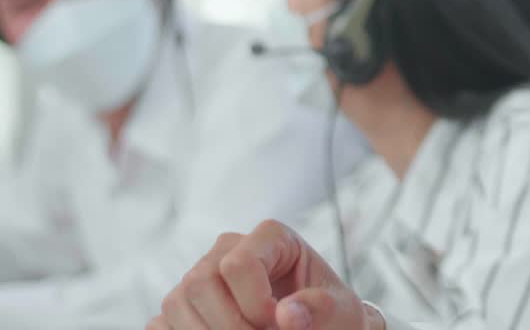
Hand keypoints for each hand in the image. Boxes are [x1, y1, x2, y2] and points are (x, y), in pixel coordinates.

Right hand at [145, 219, 383, 329]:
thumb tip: (287, 314)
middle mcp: (228, 249)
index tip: (278, 324)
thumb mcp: (342, 311)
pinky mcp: (181, 307)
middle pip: (199, 283)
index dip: (255, 304)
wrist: (318, 326)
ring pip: (176, 304)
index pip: (238, 264)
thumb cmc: (330, 315)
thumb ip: (322, 309)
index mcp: (270, 237)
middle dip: (229, 325)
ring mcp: (200, 276)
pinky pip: (159, 323)